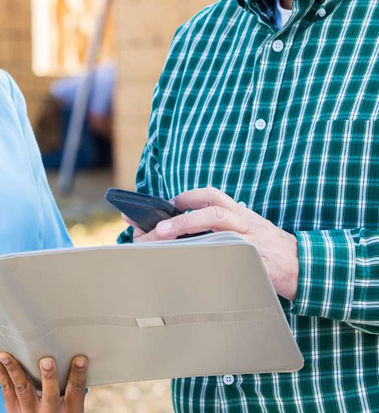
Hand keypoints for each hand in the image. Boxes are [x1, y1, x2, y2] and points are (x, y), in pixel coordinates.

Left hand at [0, 352, 87, 411]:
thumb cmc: (60, 411)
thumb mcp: (71, 405)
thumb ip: (70, 384)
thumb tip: (74, 353)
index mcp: (69, 410)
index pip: (75, 391)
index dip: (78, 375)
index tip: (80, 359)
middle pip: (50, 396)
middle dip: (48, 378)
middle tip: (47, 361)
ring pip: (22, 391)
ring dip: (14, 371)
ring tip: (5, 355)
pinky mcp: (14, 411)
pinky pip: (6, 391)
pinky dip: (0, 375)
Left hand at [124, 187, 298, 299]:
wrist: (306, 266)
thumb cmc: (269, 250)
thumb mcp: (248, 230)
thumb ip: (223, 227)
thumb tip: (184, 228)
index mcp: (239, 214)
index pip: (210, 197)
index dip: (186, 198)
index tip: (163, 205)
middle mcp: (245, 222)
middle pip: (210, 212)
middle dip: (181, 219)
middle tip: (156, 229)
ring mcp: (253, 241)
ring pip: (220, 227)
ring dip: (191, 228)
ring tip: (166, 236)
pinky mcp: (261, 262)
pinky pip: (236, 258)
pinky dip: (215, 259)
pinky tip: (195, 266)